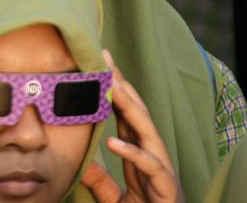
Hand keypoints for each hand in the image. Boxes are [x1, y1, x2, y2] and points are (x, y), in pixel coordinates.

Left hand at [81, 50, 184, 202]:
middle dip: (121, 84)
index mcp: (140, 151)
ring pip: (147, 131)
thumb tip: (80, 164)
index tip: (99, 63)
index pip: (126, 112)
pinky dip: (132, 153)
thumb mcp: (115, 197)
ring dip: (130, 107)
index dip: (114, 88)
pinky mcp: (166, 186)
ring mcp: (161, 167)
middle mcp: (152, 153)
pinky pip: (150, 166)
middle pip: (137, 111)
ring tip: (112, 88)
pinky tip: (113, 143)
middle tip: (104, 58)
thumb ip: (100, 181)